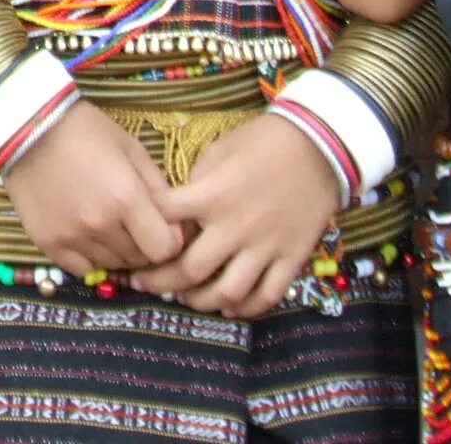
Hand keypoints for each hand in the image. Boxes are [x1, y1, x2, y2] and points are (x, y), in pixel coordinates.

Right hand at [4, 100, 186, 279]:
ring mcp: (72, 236)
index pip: (165, 249)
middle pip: (139, 259)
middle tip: (132, 223)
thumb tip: (179, 229)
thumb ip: (160, 190)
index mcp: (126, 198)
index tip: (161, 229)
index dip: (169, 241)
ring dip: (117, 251)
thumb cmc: (85, 131)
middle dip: (143, 245)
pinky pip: (82, 270)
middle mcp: (100, 224)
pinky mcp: (48, 243)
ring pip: (112, 265)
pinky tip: (86, 235)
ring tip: (106, 224)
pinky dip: (90, 258)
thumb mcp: (131, 150)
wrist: (26, 126)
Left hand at [131, 112, 340, 317]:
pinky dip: (246, 307)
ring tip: (185, 297)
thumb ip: (194, 186)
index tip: (133, 235)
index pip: (163, 219)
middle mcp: (236, 226)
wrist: (317, 147)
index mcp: (211, 195)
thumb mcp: (216, 152)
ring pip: (228, 292)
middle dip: (160, 282)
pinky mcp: (292, 258)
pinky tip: (229, 305)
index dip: (142, 228)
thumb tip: (176, 215)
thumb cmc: (260, 143)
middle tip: (144, 283)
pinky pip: (267, 295)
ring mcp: (266, 246)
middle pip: (190, 270)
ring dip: (201, 301)